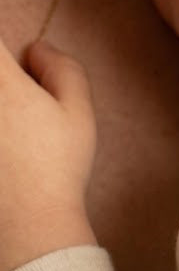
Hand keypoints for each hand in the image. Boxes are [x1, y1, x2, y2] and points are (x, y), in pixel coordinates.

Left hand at [0, 40, 95, 270]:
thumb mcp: (79, 114)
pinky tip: (6, 152)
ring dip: (5, 118)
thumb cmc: (58, 168)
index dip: (5, 51)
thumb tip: (37, 48)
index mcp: (0, 81)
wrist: (29, 223)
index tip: (17, 64)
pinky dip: (0, 140)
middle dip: (6, 83)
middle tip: (22, 110)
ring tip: (15, 134)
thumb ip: (63, 69)